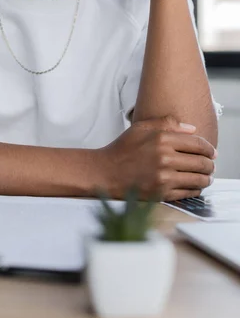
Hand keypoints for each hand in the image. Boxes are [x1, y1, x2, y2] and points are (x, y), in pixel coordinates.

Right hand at [94, 116, 215, 200]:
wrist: (106, 172)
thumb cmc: (123, 148)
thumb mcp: (141, 128)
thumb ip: (167, 123)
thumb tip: (192, 129)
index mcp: (162, 139)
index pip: (198, 144)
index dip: (209, 149)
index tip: (212, 152)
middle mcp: (164, 158)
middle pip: (202, 162)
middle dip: (210, 165)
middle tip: (210, 166)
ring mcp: (163, 177)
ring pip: (198, 179)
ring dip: (206, 178)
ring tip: (205, 177)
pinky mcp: (161, 193)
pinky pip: (188, 192)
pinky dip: (195, 189)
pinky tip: (193, 185)